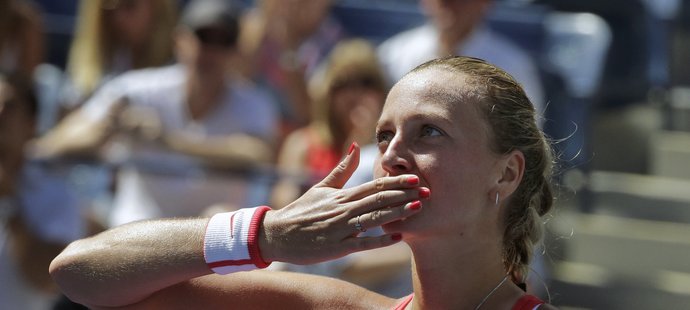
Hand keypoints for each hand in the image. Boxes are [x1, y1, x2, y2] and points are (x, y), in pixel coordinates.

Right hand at [260, 143, 425, 264]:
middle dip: (404, 194)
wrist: (277, 234)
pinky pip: (361, 244)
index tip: (416, 176)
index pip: (373, 185)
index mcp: (341, 195)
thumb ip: (342, 169)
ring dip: (397, 213)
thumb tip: (355, 146)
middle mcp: (343, 210)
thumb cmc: (302, 210)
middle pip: (378, 200)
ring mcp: (340, 229)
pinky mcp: (336, 247)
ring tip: (418, 208)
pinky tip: (398, 238)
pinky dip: (380, 240)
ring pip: (373, 219)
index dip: (396, 181)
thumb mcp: (322, 187)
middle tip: (427, 190)